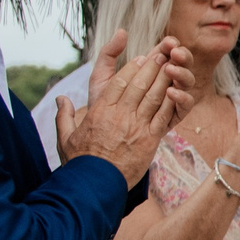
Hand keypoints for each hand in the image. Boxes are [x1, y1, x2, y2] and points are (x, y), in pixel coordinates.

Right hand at [60, 30, 193, 186]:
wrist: (95, 185)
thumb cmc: (80, 163)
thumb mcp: (65, 138)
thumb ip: (64, 116)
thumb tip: (61, 99)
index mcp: (100, 112)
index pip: (118, 83)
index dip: (131, 69)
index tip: (140, 59)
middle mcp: (119, 116)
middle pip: (139, 85)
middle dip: (151, 67)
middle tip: (161, 54)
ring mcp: (136, 127)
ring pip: (153, 96)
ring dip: (164, 79)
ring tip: (171, 65)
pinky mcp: (150, 139)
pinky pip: (163, 115)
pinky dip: (171, 101)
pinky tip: (178, 90)